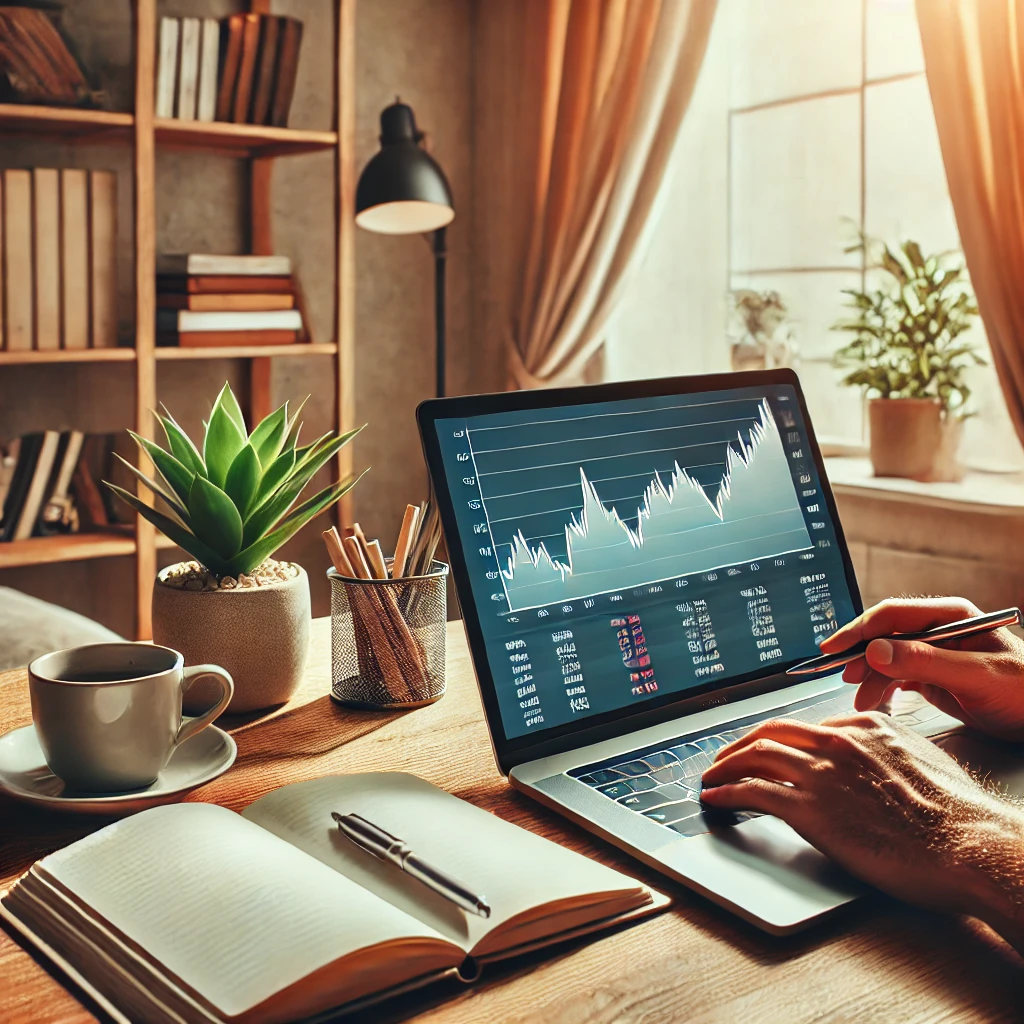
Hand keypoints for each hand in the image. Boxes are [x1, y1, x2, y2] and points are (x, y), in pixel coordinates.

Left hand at [701, 713, 1023, 949]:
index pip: (804, 727)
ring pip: (754, 757)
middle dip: (740, 745)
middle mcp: (836, 742)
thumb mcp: (923, 759)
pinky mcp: (810, 809)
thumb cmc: (956, 813)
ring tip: (711, 778)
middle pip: (770, 733)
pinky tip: (717, 799)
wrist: (967, 844)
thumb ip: (889, 748)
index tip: (766, 751)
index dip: (778, 741)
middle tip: (724, 758)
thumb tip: (876, 750)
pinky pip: (752, 793)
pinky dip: (727, 793)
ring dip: (724, 767)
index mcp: (863, 728)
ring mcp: (820, 773)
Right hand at [819, 597, 1023, 741]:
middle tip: (840, 676)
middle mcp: (938, 631)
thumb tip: (876, 650)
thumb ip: (925, 661)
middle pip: (884, 635)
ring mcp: (934, 653)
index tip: (833, 648)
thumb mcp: (976, 676)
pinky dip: (882, 687)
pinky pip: (896, 675)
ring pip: (886, 658)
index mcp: (951, 616)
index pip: (892, 615)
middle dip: (860, 656)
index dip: (859, 630)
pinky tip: (875, 699)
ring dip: (870, 677)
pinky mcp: (932, 675)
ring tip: (862, 700)